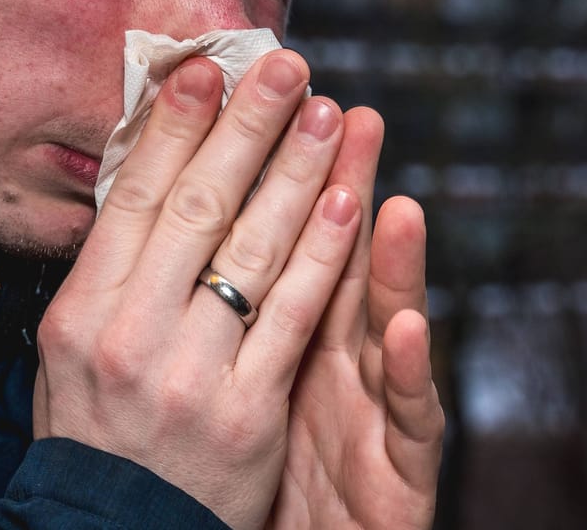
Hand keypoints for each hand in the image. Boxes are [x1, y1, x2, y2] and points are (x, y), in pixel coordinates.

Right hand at [35, 51, 363, 528]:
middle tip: (286, 64)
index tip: (208, 68)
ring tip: (329, 112)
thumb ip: (108, 272)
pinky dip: (324, 254)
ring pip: (252, 250)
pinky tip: (348, 201)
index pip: (134, 198)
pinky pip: (293, 316)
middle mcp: (129, 334)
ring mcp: (191, 372)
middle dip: (248, 127)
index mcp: (80, 311)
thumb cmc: (95, 434)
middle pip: (198, 207)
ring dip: (298, 172)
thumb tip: (145, 174)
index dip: (174, 127)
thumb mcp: (68, 350)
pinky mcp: (248, 410)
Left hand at [265, 110, 444, 529]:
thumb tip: (176, 226)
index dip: (284, 176)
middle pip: (348, 265)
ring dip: (396, 264)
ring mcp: (375, 416)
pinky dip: (407, 372)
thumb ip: (238, 312)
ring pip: (390, 329)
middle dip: (342, 189)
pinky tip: (403, 327)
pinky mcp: (404, 474)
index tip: (274, 105)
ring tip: (394, 200)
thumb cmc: (244, 481)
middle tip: (349, 113)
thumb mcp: (241, 386)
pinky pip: (409, 421)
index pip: (288, 241)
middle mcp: (342, 367)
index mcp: (292, 339)